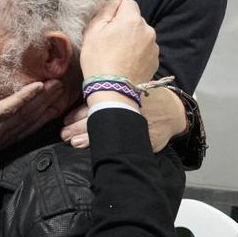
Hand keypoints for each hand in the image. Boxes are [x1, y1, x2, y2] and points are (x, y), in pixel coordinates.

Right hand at [0, 79, 71, 174]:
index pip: (7, 109)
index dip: (24, 97)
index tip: (39, 84)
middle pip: (25, 114)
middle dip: (43, 99)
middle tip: (59, 82)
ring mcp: (4, 138)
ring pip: (30, 122)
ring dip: (46, 107)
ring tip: (60, 92)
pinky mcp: (7, 141)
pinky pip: (28, 131)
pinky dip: (42, 120)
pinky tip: (51, 111)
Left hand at [60, 86, 186, 150]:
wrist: (173, 109)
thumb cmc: (145, 96)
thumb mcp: (129, 85)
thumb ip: (108, 87)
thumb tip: (83, 87)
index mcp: (124, 95)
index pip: (96, 105)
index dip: (78, 115)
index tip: (66, 120)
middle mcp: (131, 110)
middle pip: (99, 120)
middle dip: (78, 129)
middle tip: (65, 134)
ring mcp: (140, 127)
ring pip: (110, 135)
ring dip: (89, 140)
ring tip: (74, 141)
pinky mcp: (148, 141)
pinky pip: (126, 146)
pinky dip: (109, 148)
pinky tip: (98, 151)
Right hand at [78, 0, 157, 86]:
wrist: (113, 90)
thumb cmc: (98, 59)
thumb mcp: (93, 32)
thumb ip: (106, 10)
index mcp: (132, 19)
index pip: (128, 2)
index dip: (116, 12)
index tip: (107, 26)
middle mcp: (148, 29)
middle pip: (135, 19)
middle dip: (125, 25)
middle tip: (110, 41)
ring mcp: (154, 46)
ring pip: (141, 34)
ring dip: (133, 39)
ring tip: (119, 54)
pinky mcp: (156, 60)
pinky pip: (146, 48)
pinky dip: (138, 52)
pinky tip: (127, 63)